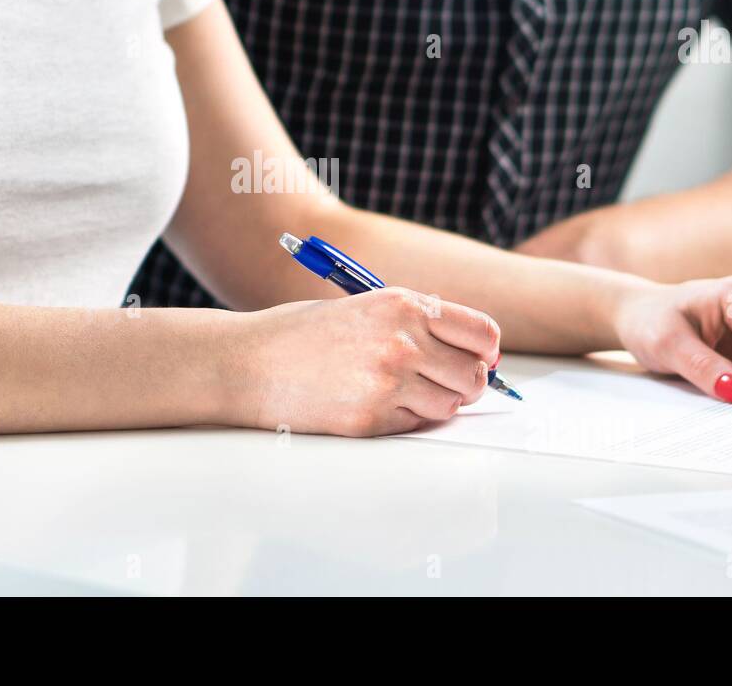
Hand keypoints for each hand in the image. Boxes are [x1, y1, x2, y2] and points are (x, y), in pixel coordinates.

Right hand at [232, 288, 501, 435]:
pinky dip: (405, 420)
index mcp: (403, 305)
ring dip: (434, 405)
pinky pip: (415, 426)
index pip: (482, 333)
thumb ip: (413, 321)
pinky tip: (373, 404)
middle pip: (474, 376)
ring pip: (449, 406)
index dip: (485, 352)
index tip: (478, 360)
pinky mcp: (370, 419)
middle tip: (441, 384)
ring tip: (399, 393)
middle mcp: (402, 341)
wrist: (246, 362)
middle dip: (464, 384)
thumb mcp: (362, 307)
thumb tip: (465, 346)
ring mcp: (388, 382)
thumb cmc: (300, 334)